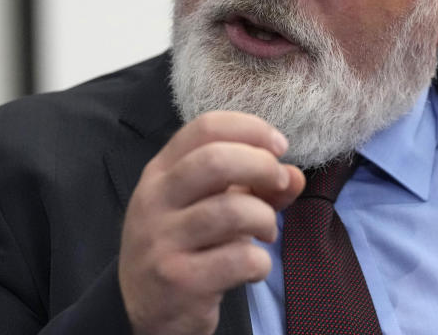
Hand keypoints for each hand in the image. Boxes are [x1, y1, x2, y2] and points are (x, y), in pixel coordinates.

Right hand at [118, 112, 304, 333]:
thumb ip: (253, 186)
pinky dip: (260, 262)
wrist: (142, 310)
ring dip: (265, 218)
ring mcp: (162, 241)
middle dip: (263, 166)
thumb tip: (295, 175)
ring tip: (266, 232)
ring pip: (233, 211)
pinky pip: (239, 259)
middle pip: (216, 160)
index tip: (278, 146)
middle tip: (280, 184)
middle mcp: (154, 200)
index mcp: (160, 172)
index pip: (205, 127)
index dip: (251, 129)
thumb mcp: (209, 207)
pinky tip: (253, 267)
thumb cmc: (183, 246)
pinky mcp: (178, 280)